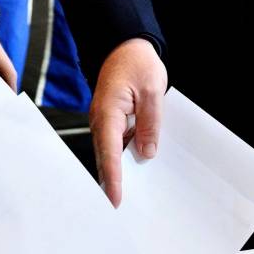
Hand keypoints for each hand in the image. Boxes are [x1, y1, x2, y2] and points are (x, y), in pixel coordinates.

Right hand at [89, 38, 166, 207]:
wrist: (125, 43)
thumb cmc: (136, 61)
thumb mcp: (152, 90)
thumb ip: (150, 123)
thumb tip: (146, 153)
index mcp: (108, 111)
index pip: (110, 151)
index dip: (113, 178)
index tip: (115, 199)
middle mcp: (101, 119)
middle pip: (106, 157)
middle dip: (111, 182)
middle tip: (115, 210)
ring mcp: (105, 119)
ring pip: (111, 151)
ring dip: (118, 171)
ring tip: (125, 196)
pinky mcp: (112, 119)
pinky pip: (116, 142)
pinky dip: (123, 156)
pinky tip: (136, 167)